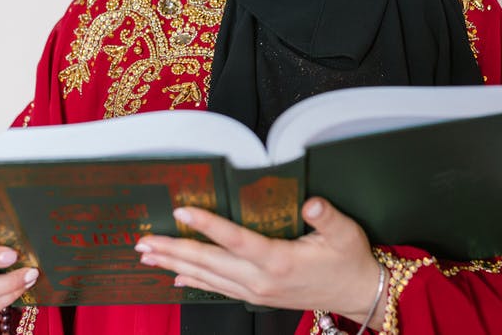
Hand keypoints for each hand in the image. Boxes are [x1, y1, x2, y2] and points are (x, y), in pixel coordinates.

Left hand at [134, 197, 385, 329]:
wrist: (357, 294)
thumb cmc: (350, 260)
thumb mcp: (345, 233)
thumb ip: (326, 217)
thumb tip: (311, 204)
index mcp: (279, 261)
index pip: (235, 240)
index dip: (207, 225)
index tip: (181, 212)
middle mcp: (261, 280)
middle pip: (209, 263)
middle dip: (174, 250)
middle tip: (143, 241)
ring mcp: (256, 292)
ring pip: (207, 277)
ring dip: (175, 265)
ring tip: (148, 256)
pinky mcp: (256, 297)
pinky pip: (218, 289)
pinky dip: (195, 282)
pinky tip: (175, 277)